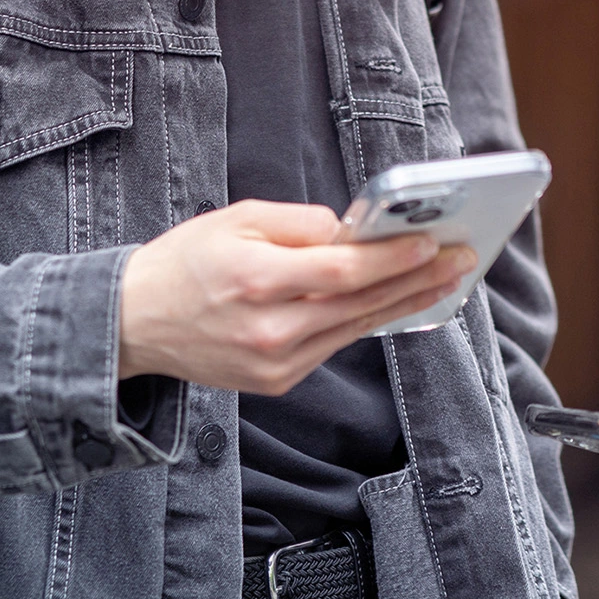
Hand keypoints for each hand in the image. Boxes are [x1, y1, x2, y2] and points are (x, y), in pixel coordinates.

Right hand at [118, 199, 475, 392]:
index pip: (342, 271)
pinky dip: (370, 322)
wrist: (134, 323)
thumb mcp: (238, 217)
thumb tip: (354, 231)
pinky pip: (335, 345)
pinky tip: (400, 303)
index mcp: (256, 279)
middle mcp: (269, 328)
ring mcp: (275, 363)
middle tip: (463, 259)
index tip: (434, 241)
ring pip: (356, 328)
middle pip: (361, 303)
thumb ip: (301, 222)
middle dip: (418, 278)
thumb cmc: (187, 260)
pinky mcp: (276, 381)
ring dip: (406, 303)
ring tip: (448, 280)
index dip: (393, 258)